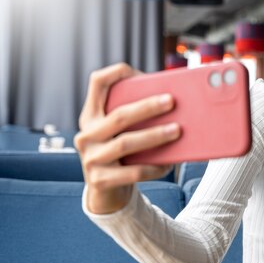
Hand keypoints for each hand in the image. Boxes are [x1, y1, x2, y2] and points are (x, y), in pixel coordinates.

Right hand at [74, 63, 179, 213]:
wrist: (107, 193)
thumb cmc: (124, 154)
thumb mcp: (124, 132)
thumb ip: (139, 118)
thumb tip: (177, 104)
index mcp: (92, 116)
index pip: (97, 84)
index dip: (114, 73)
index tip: (134, 69)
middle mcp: (86, 135)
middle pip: (119, 116)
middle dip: (147, 107)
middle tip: (171, 101)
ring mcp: (90, 158)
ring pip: (125, 144)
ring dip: (154, 136)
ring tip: (177, 130)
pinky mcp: (99, 181)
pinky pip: (132, 173)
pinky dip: (153, 167)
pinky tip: (169, 163)